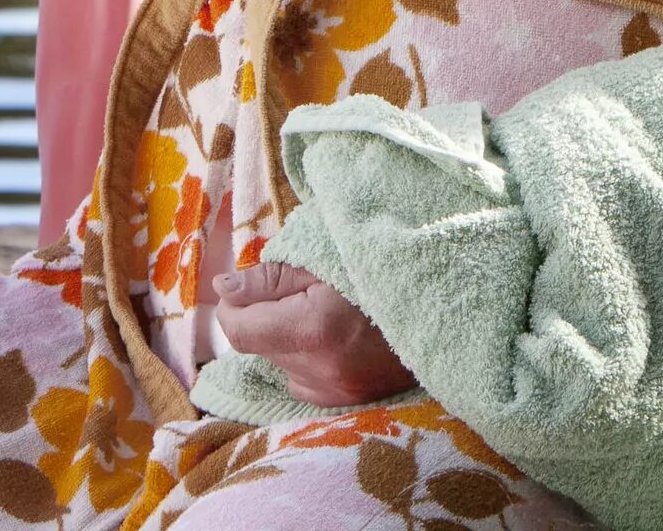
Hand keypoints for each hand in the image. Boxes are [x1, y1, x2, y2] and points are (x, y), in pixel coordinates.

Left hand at [211, 261, 414, 406]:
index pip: (239, 331)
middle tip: (295, 294)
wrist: (440, 309)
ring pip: (282, 364)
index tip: (242, 292)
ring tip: (323, 316)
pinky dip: (308, 360)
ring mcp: (337, 392)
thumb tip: (222, 290)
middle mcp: (321, 371)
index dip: (232, 309)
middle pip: (259, 347)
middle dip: (264, 320)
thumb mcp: (321, 261)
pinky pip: (305, 381)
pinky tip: (334, 339)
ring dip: (287, 340)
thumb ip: (269, 279)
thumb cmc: (377, 273)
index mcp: (312, 329)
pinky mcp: (348, 401)